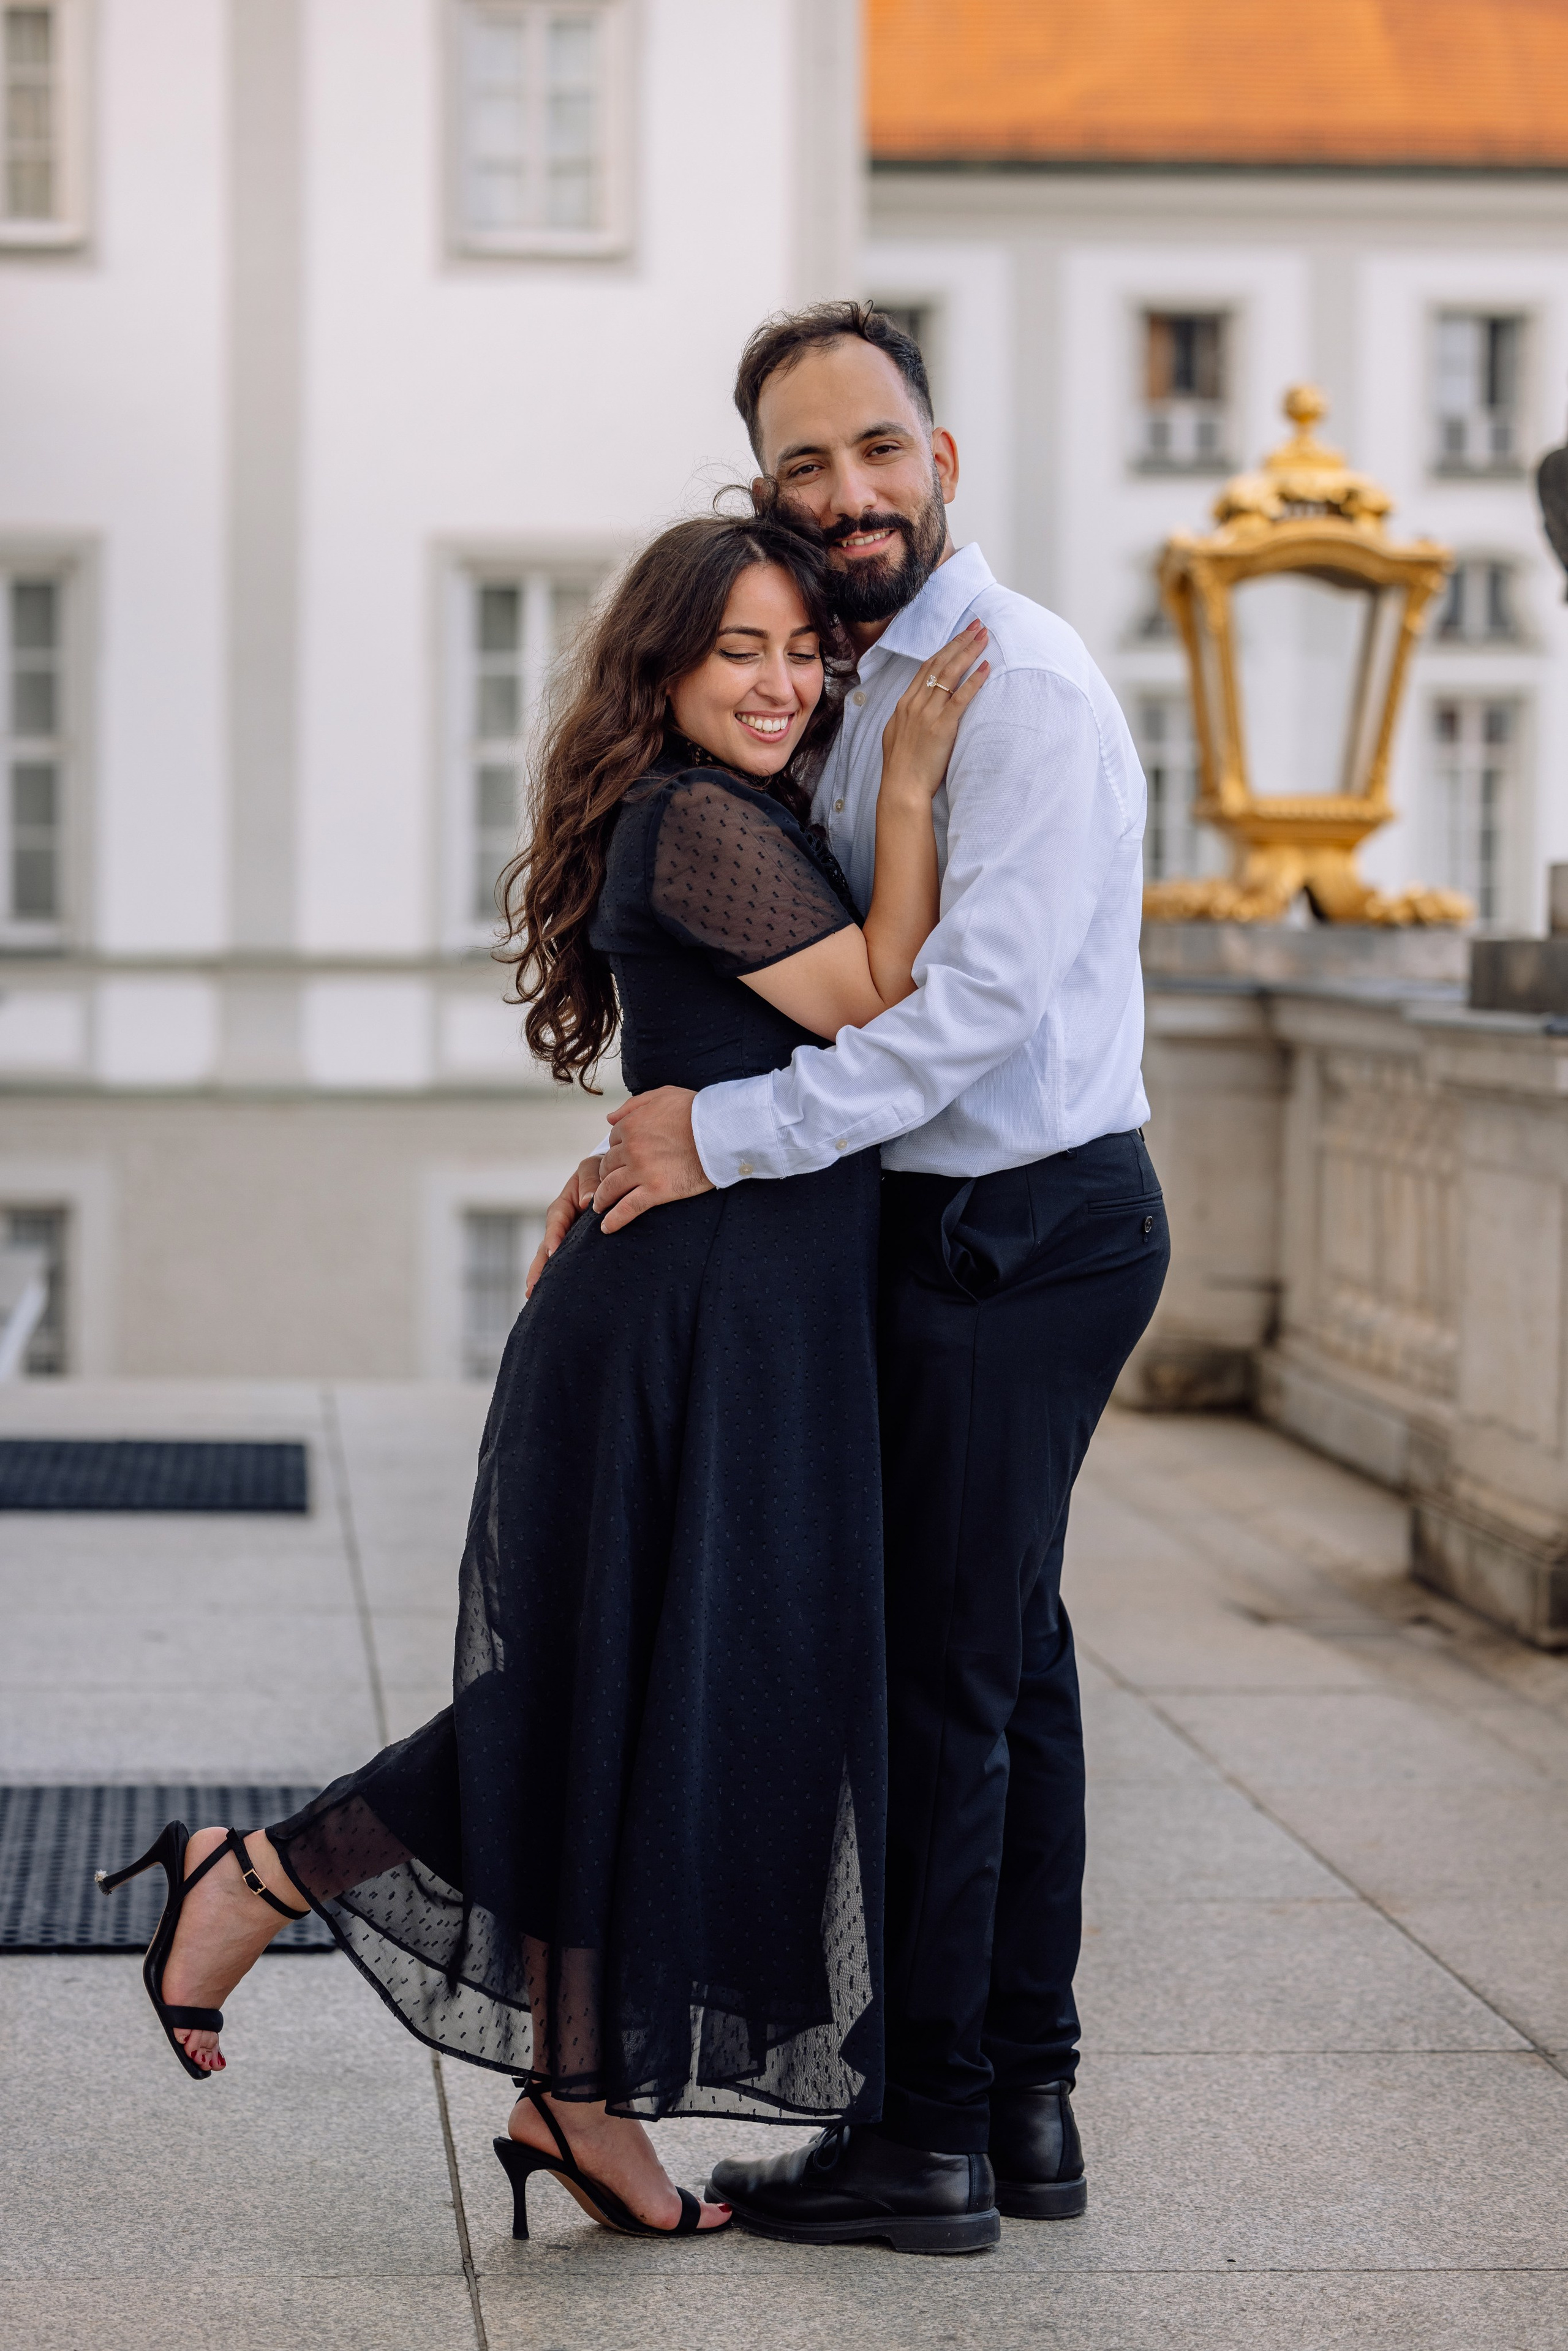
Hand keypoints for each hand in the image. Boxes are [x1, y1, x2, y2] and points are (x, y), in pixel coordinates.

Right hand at [524, 1155, 602, 1296]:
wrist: (614, 1176)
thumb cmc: (601, 1170)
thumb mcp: (593, 1169)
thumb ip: (590, 1182)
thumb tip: (588, 1202)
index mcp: (563, 1206)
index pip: (556, 1223)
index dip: (553, 1237)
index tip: (553, 1252)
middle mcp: (563, 1225)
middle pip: (547, 1248)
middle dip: (539, 1269)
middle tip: (532, 1289)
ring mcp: (570, 1238)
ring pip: (555, 1260)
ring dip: (545, 1277)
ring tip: (536, 1298)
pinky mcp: (581, 1247)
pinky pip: (570, 1262)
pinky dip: (564, 1276)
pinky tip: (560, 1295)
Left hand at [595, 1088, 713, 1233]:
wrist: (721, 1130)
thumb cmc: (696, 1111)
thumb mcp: (662, 1095)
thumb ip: (632, 1105)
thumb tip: (609, 1118)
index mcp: (630, 1126)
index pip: (613, 1142)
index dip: (617, 1150)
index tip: (621, 1159)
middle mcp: (631, 1149)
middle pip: (608, 1166)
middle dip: (606, 1175)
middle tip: (608, 1184)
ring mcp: (642, 1171)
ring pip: (611, 1188)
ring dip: (603, 1198)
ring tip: (600, 1206)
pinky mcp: (656, 1191)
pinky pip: (629, 1208)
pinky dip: (615, 1219)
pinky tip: (608, 1227)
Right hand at [879, 621, 988, 801]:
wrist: (901, 788)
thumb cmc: (901, 767)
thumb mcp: (897, 735)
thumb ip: (907, 718)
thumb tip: (915, 709)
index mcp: (904, 704)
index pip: (926, 667)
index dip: (944, 648)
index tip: (959, 635)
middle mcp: (915, 704)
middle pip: (939, 663)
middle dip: (959, 641)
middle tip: (976, 625)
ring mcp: (927, 714)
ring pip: (950, 674)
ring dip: (968, 652)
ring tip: (984, 637)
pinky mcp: (942, 727)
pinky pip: (961, 698)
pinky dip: (974, 681)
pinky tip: (986, 667)